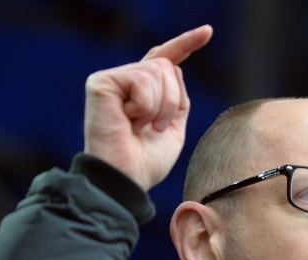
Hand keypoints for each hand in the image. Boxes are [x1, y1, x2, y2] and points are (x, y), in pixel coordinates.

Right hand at [83, 25, 212, 190]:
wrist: (127, 180)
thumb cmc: (147, 162)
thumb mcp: (173, 128)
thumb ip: (177, 98)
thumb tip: (175, 66)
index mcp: (142, 91)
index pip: (165, 59)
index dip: (186, 44)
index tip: (207, 32)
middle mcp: (125, 81)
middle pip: (168, 66)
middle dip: (173, 101)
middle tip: (154, 128)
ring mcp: (112, 80)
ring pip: (158, 72)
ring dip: (160, 107)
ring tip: (140, 127)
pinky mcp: (101, 83)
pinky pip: (142, 80)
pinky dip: (145, 106)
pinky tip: (129, 121)